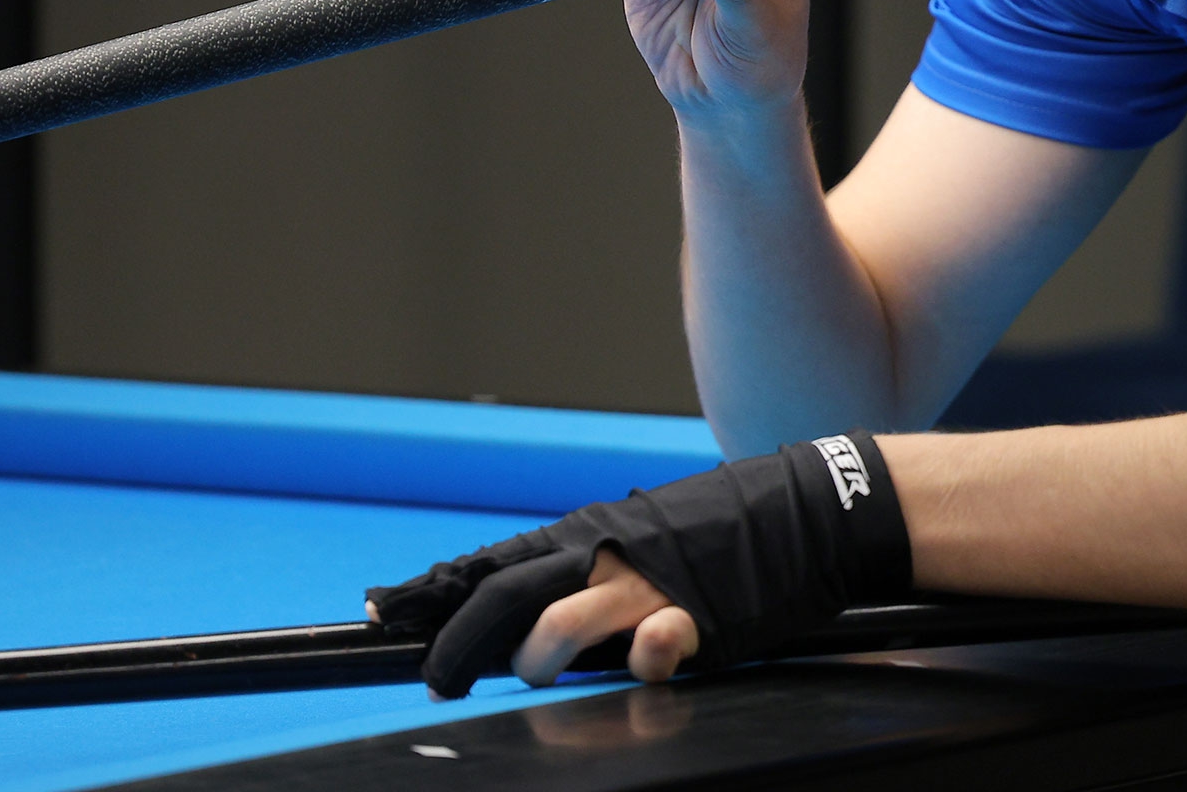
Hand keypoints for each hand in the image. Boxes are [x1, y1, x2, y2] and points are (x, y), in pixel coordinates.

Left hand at [365, 432, 908, 698]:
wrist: (805, 506)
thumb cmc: (715, 533)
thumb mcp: (635, 540)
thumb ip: (583, 573)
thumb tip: (519, 622)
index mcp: (586, 534)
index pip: (491, 561)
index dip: (432, 589)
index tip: (381, 611)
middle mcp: (606, 551)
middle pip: (506, 591)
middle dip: (459, 640)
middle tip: (435, 680)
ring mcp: (649, 581)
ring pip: (562, 617)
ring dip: (536, 655)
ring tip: (534, 674)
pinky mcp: (696, 610)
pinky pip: (654, 641)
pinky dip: (641, 656)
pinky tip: (643, 656)